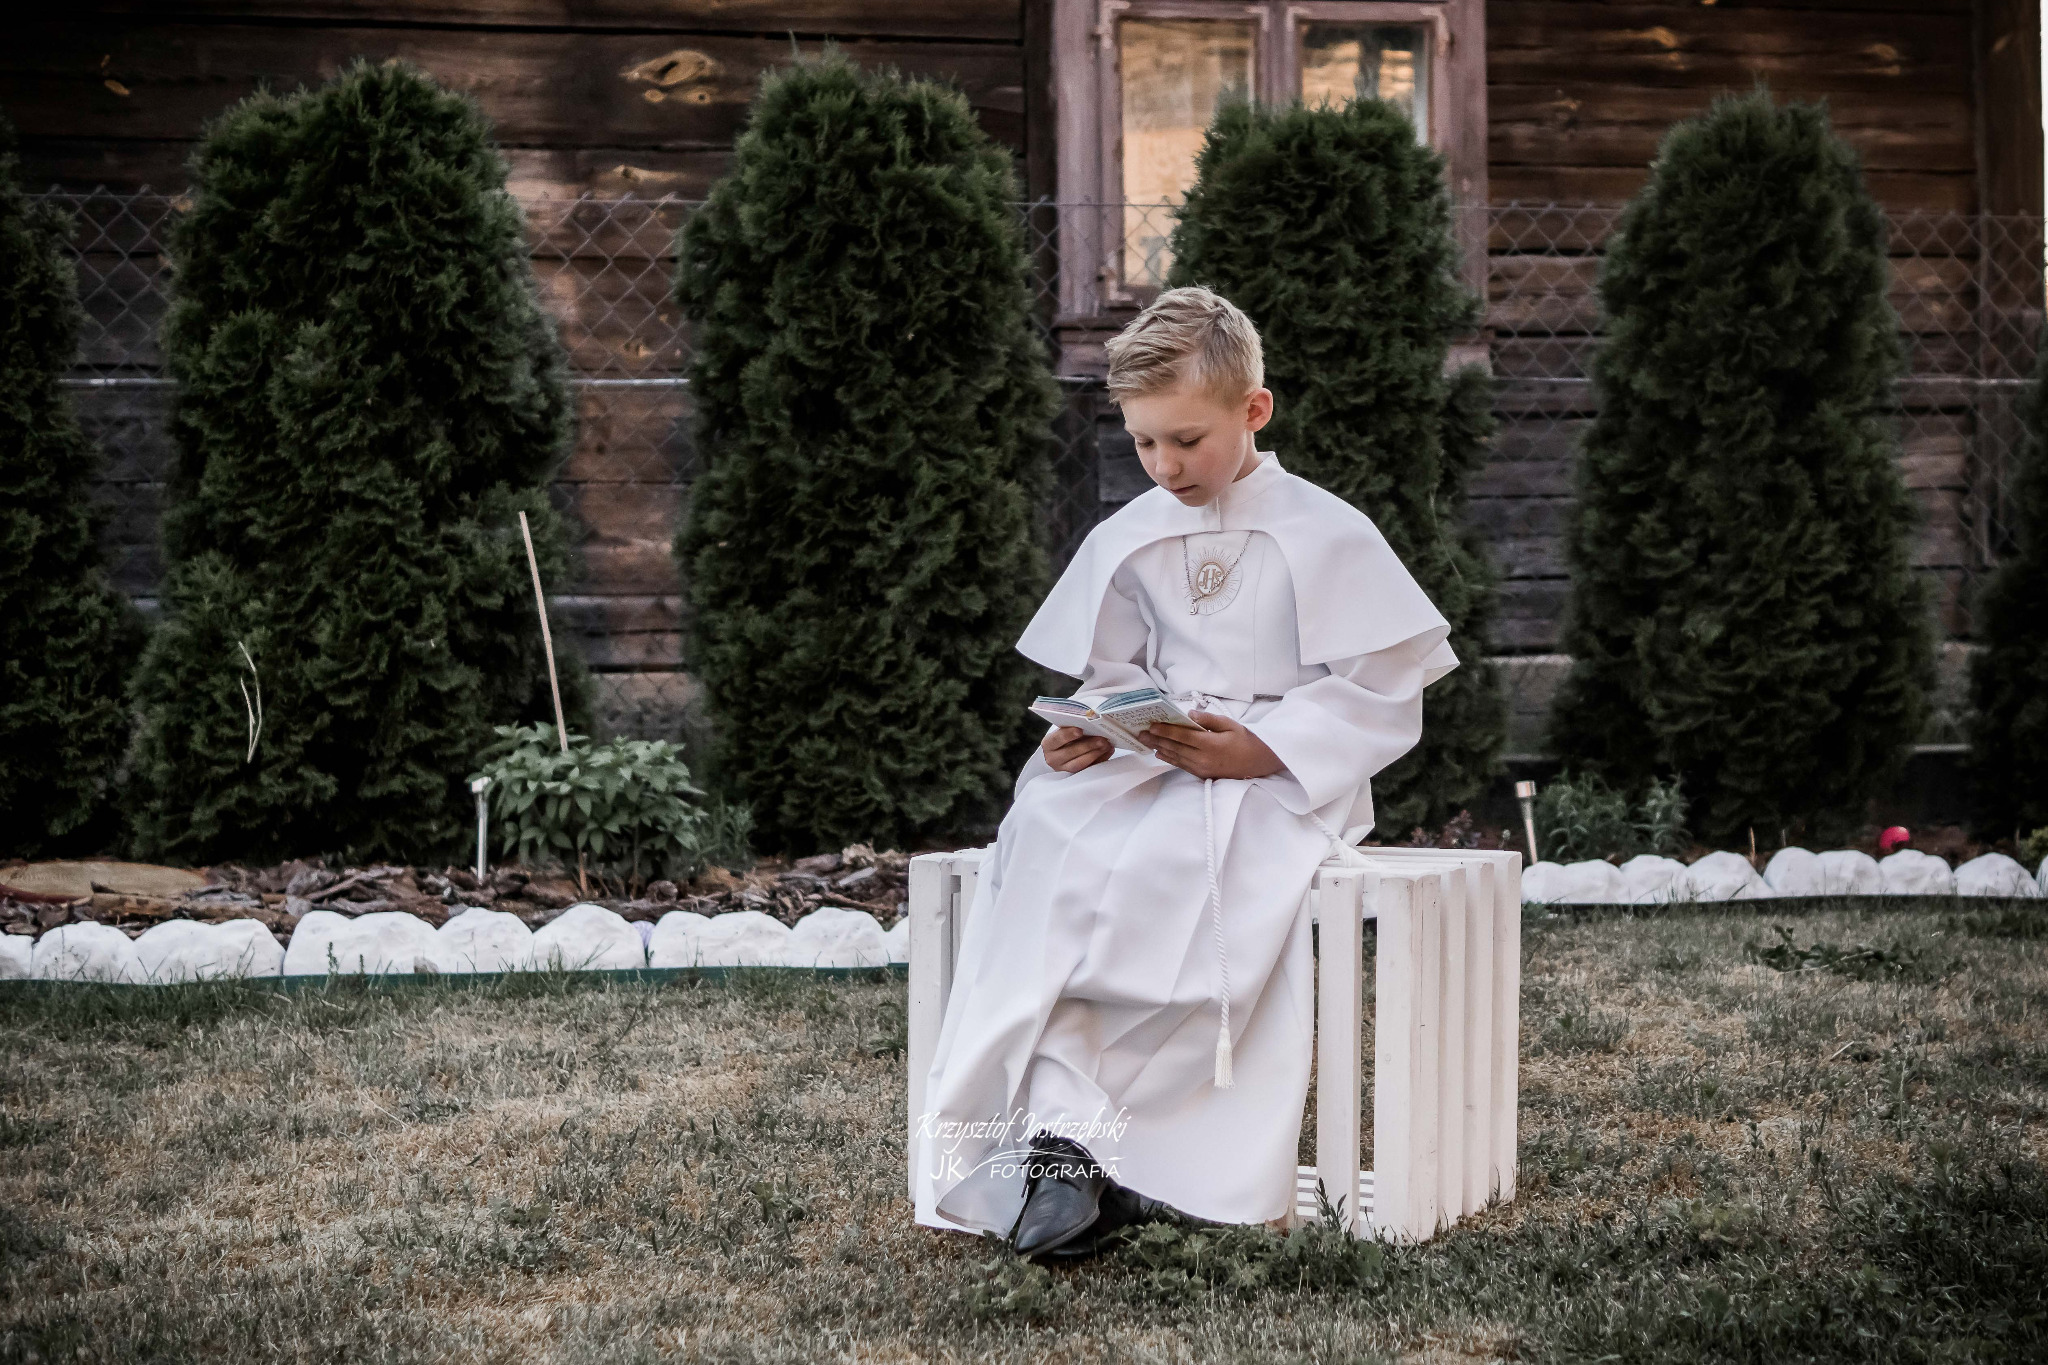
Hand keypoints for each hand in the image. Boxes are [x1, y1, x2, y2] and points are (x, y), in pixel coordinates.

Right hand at [1041, 725, 1113, 772]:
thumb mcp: (1065, 730)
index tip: (1080, 730)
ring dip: (1094, 754)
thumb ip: (1074, 727)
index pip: (1056, 739)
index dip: (1068, 735)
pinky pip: (1089, 769)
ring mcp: (1064, 769)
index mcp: (1049, 744)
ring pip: (1079, 764)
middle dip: (1087, 745)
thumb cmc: (1066, 736)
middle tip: (1102, 739)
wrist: (1064, 751)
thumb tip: (1090, 721)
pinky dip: (1100, 759)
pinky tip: (1108, 751)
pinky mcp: (1076, 775)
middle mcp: (1053, 758)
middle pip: (1069, 753)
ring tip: (1106, 745)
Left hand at [1142, 711, 1283, 779]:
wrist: (1259, 762)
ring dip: (1159, 749)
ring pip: (1175, 757)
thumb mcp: (1230, 724)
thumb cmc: (1246, 740)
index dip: (1165, 731)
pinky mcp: (1203, 774)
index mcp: (1210, 744)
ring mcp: (1202, 768)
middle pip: (1174, 747)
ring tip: (1145, 741)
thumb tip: (1189, 715)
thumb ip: (1208, 720)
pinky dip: (1169, 758)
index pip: (1182, 736)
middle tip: (1140, 733)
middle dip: (1156, 740)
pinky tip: (1160, 753)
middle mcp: (1203, 758)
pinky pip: (1182, 765)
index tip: (1151, 725)